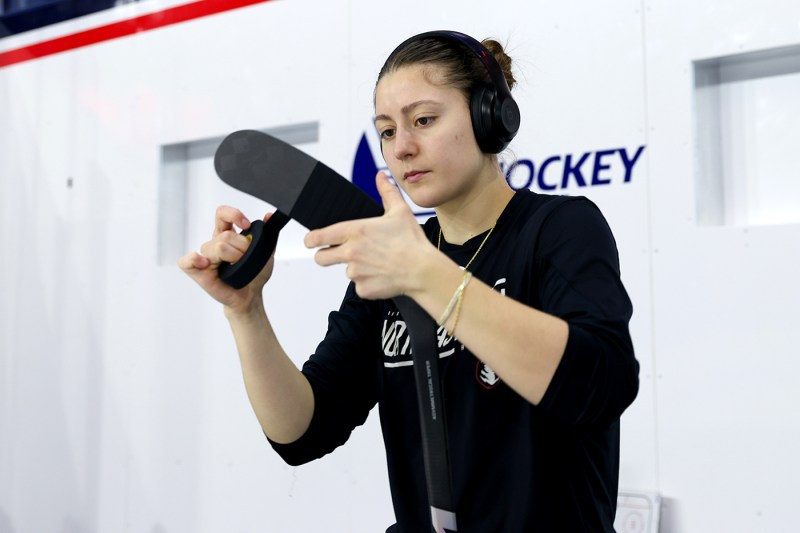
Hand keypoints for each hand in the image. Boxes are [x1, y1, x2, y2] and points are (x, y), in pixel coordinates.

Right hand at [178, 206, 276, 312]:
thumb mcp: (266, 253)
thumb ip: (267, 234)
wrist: (251, 295)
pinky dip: (195, 259)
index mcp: (227, 235)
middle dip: (241, 248)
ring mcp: (204, 257)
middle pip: (225, 235)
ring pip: (216, 247)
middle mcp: (214, 243)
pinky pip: (187, 261)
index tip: (246, 225)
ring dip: (232, 257)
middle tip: (246, 259)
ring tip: (235, 268)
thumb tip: (269, 216)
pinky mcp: (196, 271)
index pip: (222, 214)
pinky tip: (206, 264)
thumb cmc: (254, 274)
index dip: (233, 215)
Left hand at [304, 172, 433, 299]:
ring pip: (346, 271)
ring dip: (355, 267)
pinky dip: (367, 282)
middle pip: (320, 258)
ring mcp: (355, 273)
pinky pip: (359, 286)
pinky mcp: (363, 289)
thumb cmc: (412, 242)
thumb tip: (380, 176)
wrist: (423, 271)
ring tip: (376, 262)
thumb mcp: (400, 211)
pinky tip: (382, 274)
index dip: (310, 239)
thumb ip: (386, 192)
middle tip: (335, 253)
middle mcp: (351, 252)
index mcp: (355, 231)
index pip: (318, 237)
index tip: (310, 240)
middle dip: (324, 255)